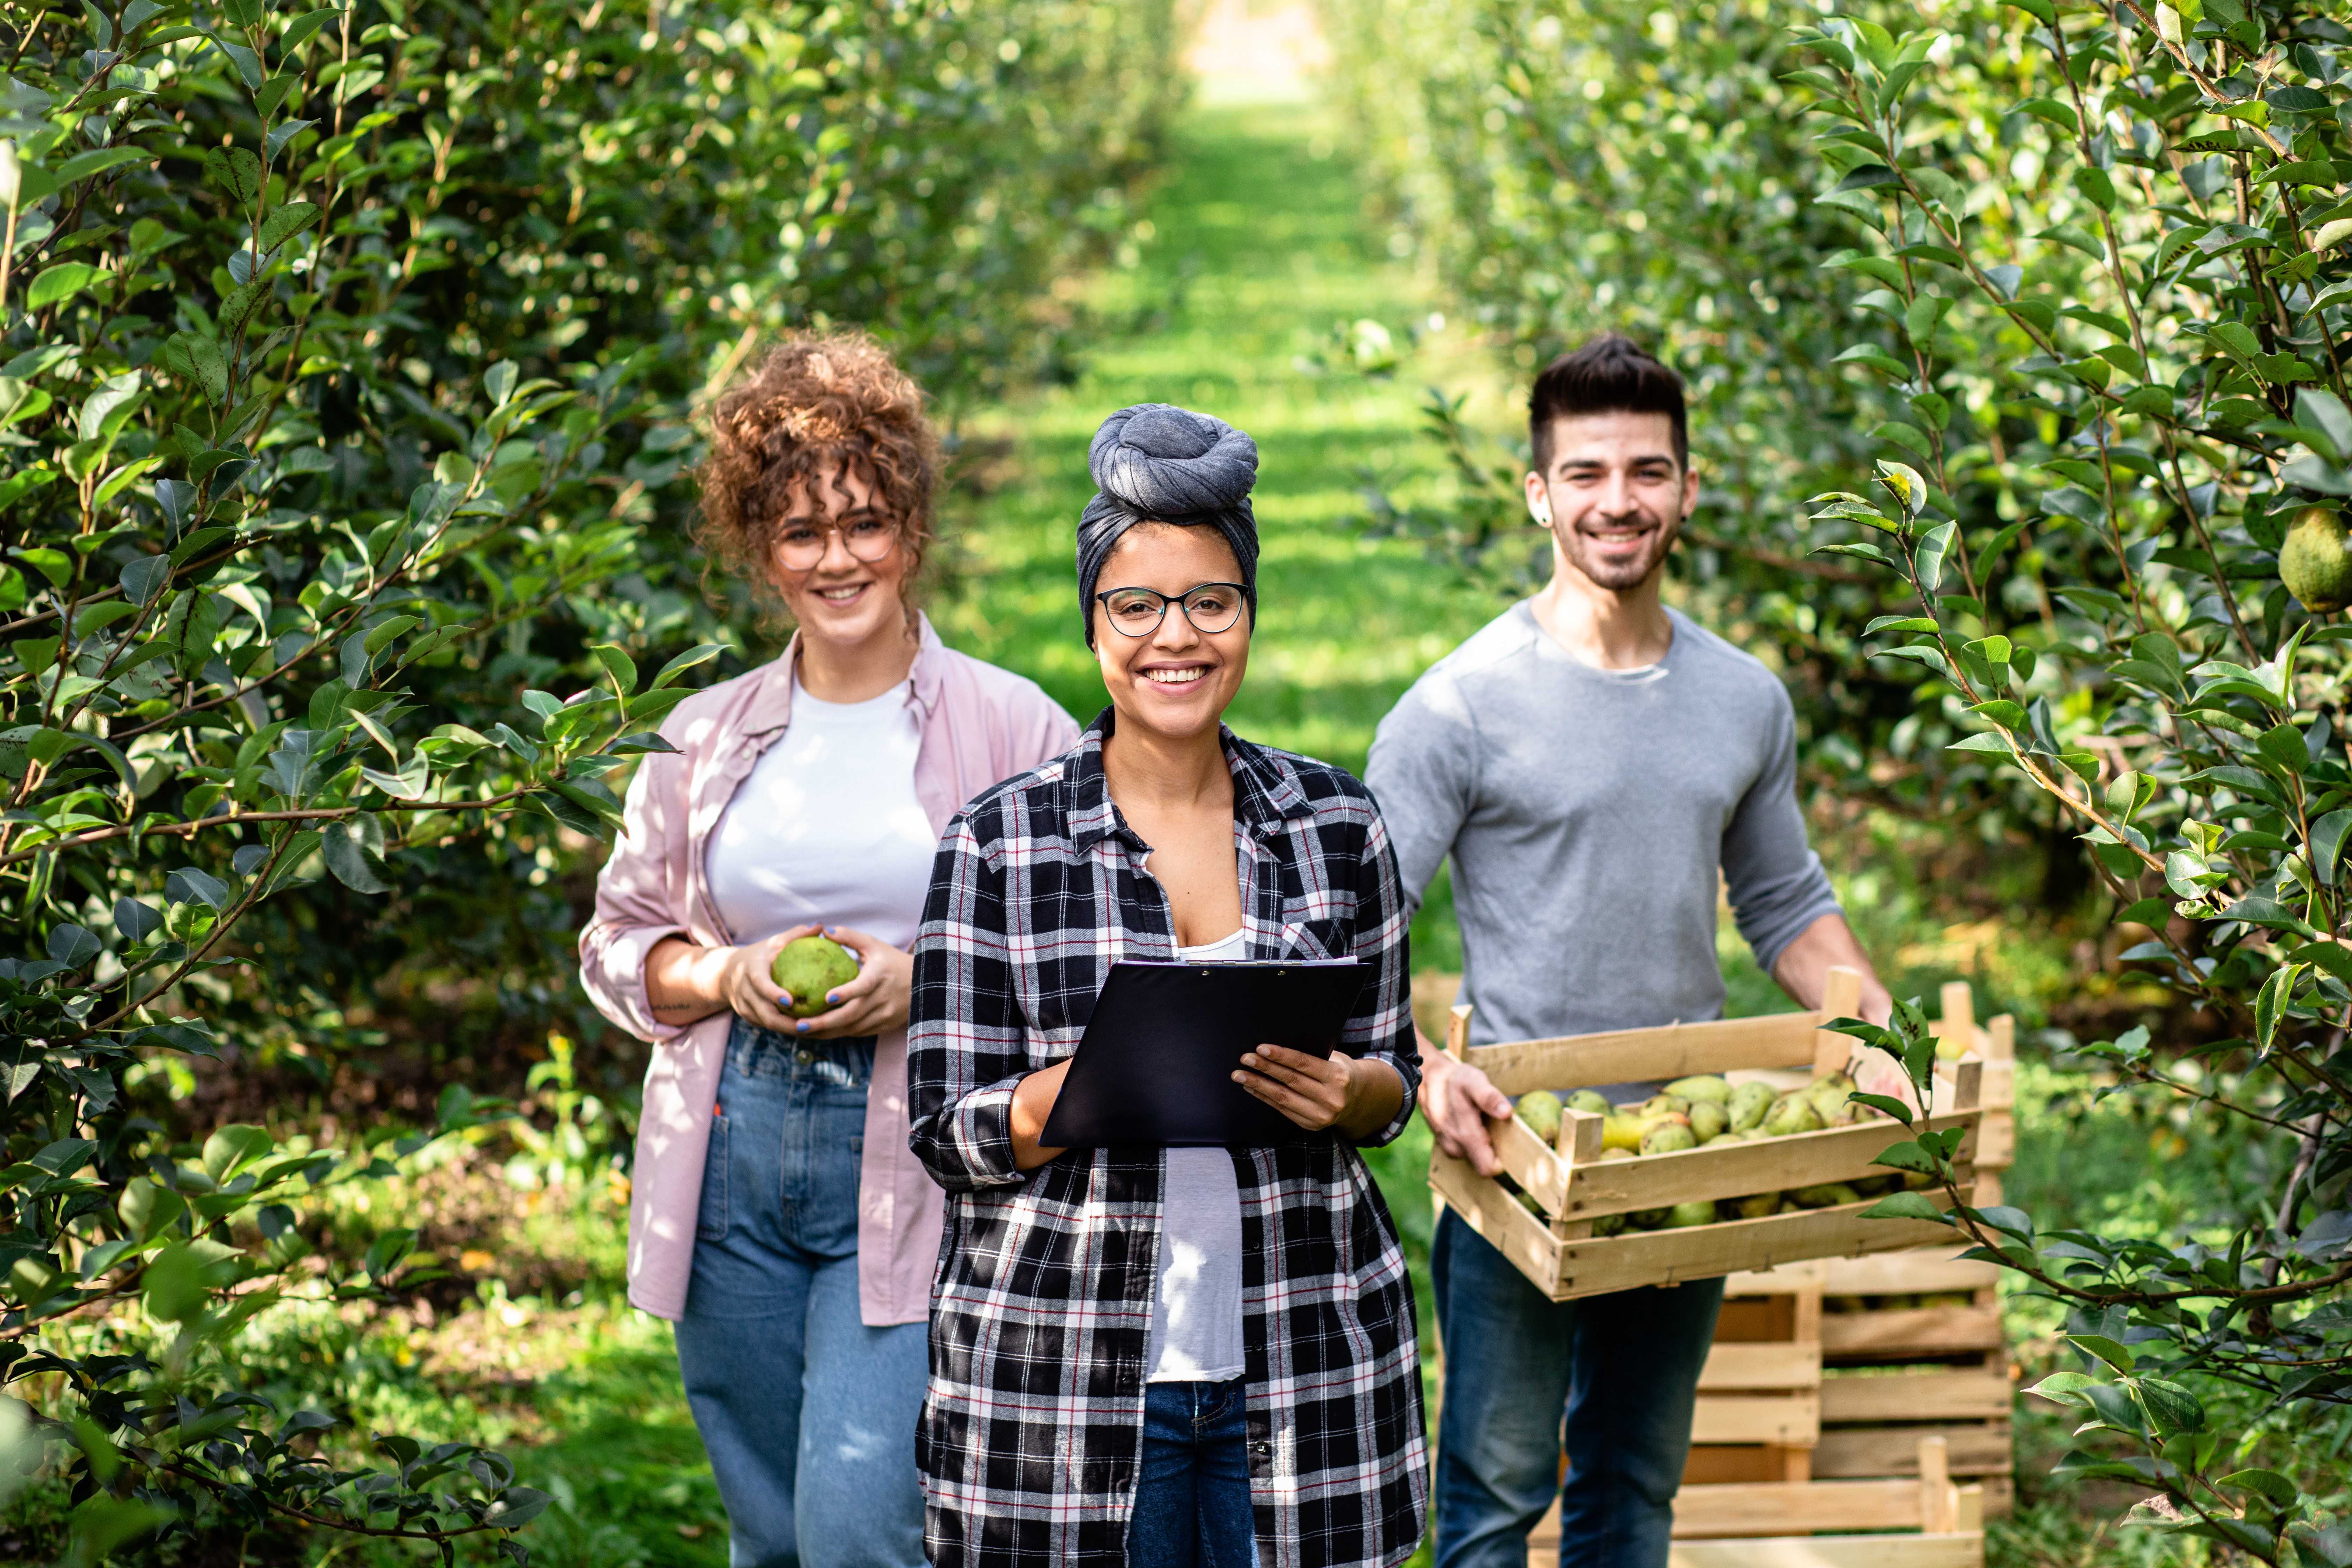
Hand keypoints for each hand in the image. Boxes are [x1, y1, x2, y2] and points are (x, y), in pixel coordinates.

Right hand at [647, 926, 815, 1035]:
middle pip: (764, 1013)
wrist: (727, 972)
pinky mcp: (749, 1017)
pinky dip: (784, 1029)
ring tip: (811, 1030)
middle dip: (786, 1024)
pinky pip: (767, 1026)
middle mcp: (745, 991)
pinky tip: (804, 1030)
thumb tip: (820, 925)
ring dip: (788, 1030)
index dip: (773, 994)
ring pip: (766, 1023)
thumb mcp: (774, 942)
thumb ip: (796, 934)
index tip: (790, 1002)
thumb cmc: (760, 954)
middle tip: (809, 1026)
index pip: (760, 984)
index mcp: (751, 970)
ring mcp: (745, 1006)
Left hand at [788, 925, 912, 1038]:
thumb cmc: (892, 961)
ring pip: (851, 1028)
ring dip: (826, 1032)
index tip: (826, 998)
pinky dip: (837, 1033)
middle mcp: (883, 998)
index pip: (863, 986)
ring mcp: (884, 1015)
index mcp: (880, 976)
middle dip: (823, 1023)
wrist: (923, 984)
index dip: (846, 993)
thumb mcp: (874, 945)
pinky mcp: (883, 1026)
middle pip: (852, 1015)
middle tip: (799, 1025)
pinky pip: (856, 1033)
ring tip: (801, 1031)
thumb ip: (850, 937)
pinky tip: (818, 1033)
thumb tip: (824, 931)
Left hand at [1235, 1045, 1403, 1140]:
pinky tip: (1251, 1087)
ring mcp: (1321, 1116)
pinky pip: (1282, 1109)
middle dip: (1264, 1068)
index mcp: (1338, 1077)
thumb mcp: (1334, 1059)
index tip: (1260, 1048)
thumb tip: (1275, 1047)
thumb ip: (1311, 1056)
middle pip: (1290, 1081)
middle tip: (1244, 1058)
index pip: (1304, 1064)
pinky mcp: (1311, 1126)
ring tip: (1239, 1074)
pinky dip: (1264, 1097)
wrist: (1358, 1099)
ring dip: (1258, 1085)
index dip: (1281, 1056)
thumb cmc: (1340, 1071)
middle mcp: (1331, 1099)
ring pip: (1283, 1097)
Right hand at [1417, 1031, 1510, 1176]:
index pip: (1488, 1168)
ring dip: (1484, 1142)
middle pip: (1485, 1162)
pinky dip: (1474, 1140)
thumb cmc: (1455, 1080)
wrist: (1429, 1080)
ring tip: (1483, 1120)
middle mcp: (1456, 1147)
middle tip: (1497, 1125)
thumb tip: (1506, 1113)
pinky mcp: (1447, 1145)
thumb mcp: (1473, 1081)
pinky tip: (1473, 1122)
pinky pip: (1467, 1150)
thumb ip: (1489, 1097)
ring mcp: (1450, 1148)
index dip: (1503, 1161)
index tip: (1511, 1143)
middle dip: (1495, 1149)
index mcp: (1465, 1136)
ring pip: (1476, 1156)